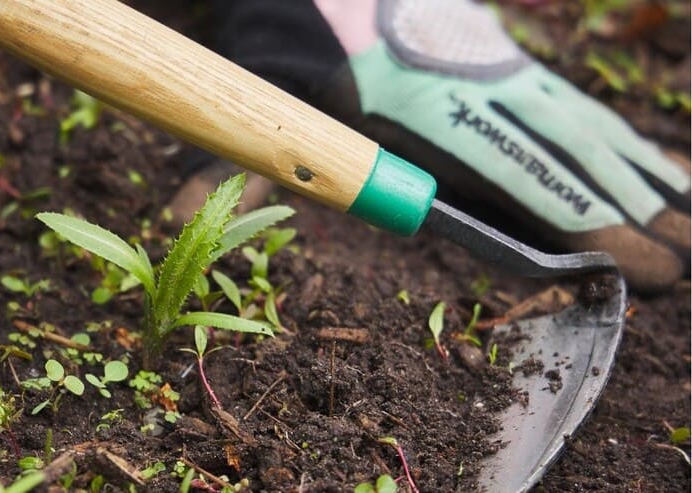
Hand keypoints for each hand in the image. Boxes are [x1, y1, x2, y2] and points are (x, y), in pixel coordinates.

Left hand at [215, 0, 689, 291]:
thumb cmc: (286, 30)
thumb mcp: (261, 100)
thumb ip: (256, 166)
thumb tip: (213, 219)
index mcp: (424, 113)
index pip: (519, 180)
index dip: (581, 223)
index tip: (630, 263)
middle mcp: (470, 87)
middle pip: (564, 156)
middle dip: (630, 209)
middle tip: (683, 262)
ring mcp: (486, 62)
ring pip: (573, 123)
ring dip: (631, 170)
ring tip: (683, 211)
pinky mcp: (488, 46)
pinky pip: (558, 95)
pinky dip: (604, 128)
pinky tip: (631, 148)